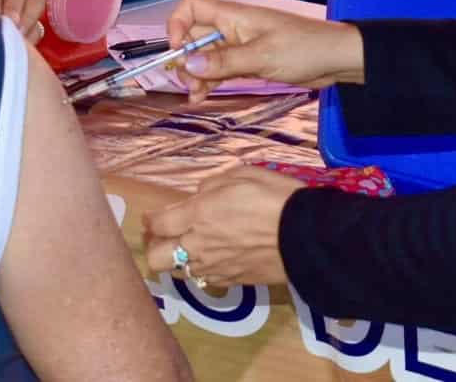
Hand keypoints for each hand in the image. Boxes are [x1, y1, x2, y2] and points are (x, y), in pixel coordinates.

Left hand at [142, 165, 301, 287]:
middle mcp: (198, 245)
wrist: (306, 236)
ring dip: (179, 260)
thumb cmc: (274, 196)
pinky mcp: (231, 281)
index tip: (151, 217)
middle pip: (156, 259)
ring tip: (191, 248)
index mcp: (198, 214)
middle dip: (154, 248)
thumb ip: (213, 184)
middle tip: (164, 237)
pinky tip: (216, 257)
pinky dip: (203, 269)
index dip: (150, 220)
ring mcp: (213, 267)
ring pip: (178, 272)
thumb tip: (199, 194)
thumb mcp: (242, 174)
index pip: (157, 223)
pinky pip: (205, 278)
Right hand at [166, 0, 364, 102]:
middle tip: (187, 82)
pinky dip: (210, 81)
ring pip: (206, 57)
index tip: (176, 50)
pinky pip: (221, 69)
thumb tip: (190, 64)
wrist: (335, 59)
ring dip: (197, 74)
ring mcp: (240, 46)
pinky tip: (203, 96)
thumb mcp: (261, 56)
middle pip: (195, 37)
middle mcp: (233, 29)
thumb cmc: (304, 48)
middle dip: (186, 58)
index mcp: (234, 17)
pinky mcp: (249, 62)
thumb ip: (224, 61)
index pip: (193, 9)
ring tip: (195, 95)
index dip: (177, 25)